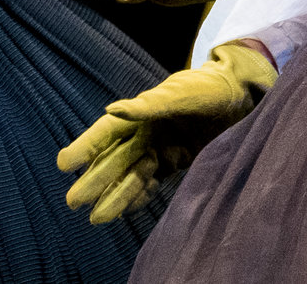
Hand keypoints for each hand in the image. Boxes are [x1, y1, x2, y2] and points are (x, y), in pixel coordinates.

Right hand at [57, 41, 275, 224]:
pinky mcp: (178, 161)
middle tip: (73, 202)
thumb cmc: (210, 88)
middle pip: (114, 159)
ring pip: (131, 175)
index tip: (63, 165)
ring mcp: (162, 148)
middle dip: (94, 180)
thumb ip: (150, 104)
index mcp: (144, 111)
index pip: (107, 131)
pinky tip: (124, 211)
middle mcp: (148, 132)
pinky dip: (138, 197)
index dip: (85, 146)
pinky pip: (152, 183)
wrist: (243, 96)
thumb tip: (112, 109)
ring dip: (114, 195)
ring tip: (96, 218)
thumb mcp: (183, 93)